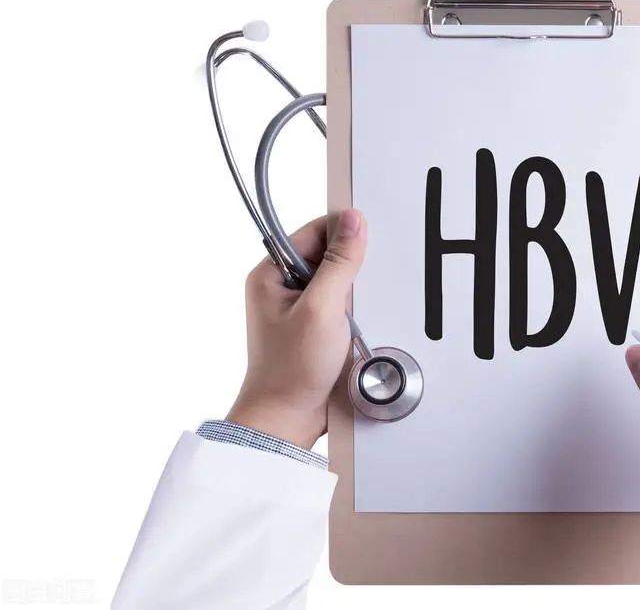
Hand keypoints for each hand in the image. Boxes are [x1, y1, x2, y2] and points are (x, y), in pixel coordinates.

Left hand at [227, 209, 366, 448]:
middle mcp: (283, 288)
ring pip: (339, 282)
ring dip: (353, 297)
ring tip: (348, 320)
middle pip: (328, 255)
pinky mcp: (316, 328)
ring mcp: (300, 309)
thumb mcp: (321, 308)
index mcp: (271, 274)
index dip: (341, 233)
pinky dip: (354, 314)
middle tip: (351, 296)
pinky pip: (343, 306)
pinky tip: (352, 331)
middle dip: (350, 272)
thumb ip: (339, 262)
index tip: (366, 239)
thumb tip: (353, 221)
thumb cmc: (291, 370)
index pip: (313, 232)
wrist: (289, 419)